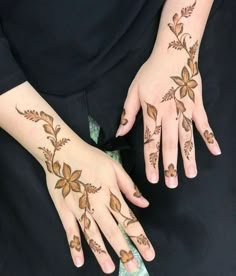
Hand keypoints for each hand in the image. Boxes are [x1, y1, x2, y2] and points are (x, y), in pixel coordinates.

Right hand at [16, 108, 154, 273]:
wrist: (63, 152)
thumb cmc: (91, 158)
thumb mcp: (115, 167)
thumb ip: (129, 187)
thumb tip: (145, 204)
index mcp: (111, 194)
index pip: (129, 220)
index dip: (140, 238)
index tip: (149, 254)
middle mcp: (97, 205)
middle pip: (113, 232)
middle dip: (124, 251)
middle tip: (134, 268)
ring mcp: (79, 209)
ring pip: (93, 235)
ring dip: (102, 253)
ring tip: (110, 269)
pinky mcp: (64, 210)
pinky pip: (70, 231)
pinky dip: (74, 247)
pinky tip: (79, 261)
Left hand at [116, 49, 220, 187]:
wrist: (173, 53)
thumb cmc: (151, 72)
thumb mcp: (134, 90)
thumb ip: (128, 113)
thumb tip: (119, 132)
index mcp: (152, 112)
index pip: (151, 141)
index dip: (151, 161)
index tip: (153, 178)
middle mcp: (169, 115)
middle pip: (170, 144)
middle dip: (170, 165)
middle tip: (172, 184)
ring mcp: (186, 110)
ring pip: (187, 138)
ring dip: (189, 157)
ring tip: (191, 174)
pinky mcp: (197, 105)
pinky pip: (204, 124)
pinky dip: (210, 137)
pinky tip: (216, 151)